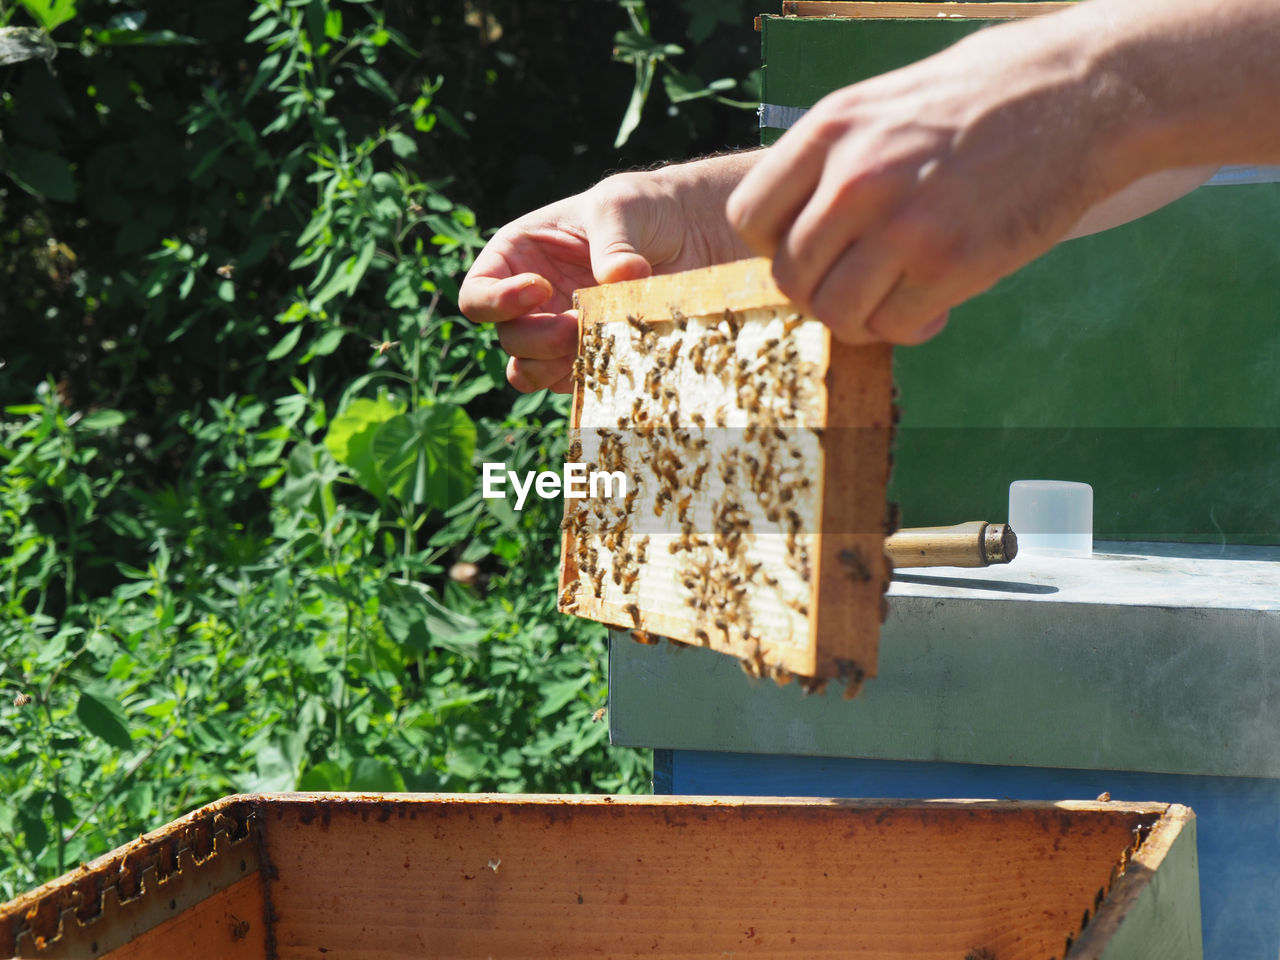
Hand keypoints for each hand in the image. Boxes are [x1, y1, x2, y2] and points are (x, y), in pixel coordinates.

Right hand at [460, 153, 756, 392]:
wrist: (692, 235)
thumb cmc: (644, 208)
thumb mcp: (621, 206)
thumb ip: (612, 242)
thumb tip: (618, 280)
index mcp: (517, 258)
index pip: (478, 294)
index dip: (498, 302)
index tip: (540, 290)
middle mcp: (530, 301)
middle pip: (507, 339)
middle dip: (537, 339)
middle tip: (576, 327)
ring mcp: (558, 334)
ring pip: (530, 372)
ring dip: (554, 367)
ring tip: (592, 344)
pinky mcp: (590, 359)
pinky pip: (572, 385)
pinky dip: (586, 379)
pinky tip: (613, 359)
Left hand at [726, 4, 1136, 345]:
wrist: (1086, 92)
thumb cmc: (987, 95)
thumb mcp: (886, 102)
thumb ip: (835, 161)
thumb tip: (800, 228)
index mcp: (830, 129)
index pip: (747, 218)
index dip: (775, 245)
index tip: (814, 248)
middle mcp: (855, 178)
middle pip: (789, 275)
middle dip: (819, 293)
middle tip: (858, 288)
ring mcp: (903, 224)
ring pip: (834, 311)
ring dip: (860, 321)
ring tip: (893, 303)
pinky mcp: (952, 263)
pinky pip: (894, 327)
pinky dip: (908, 330)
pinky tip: (934, 311)